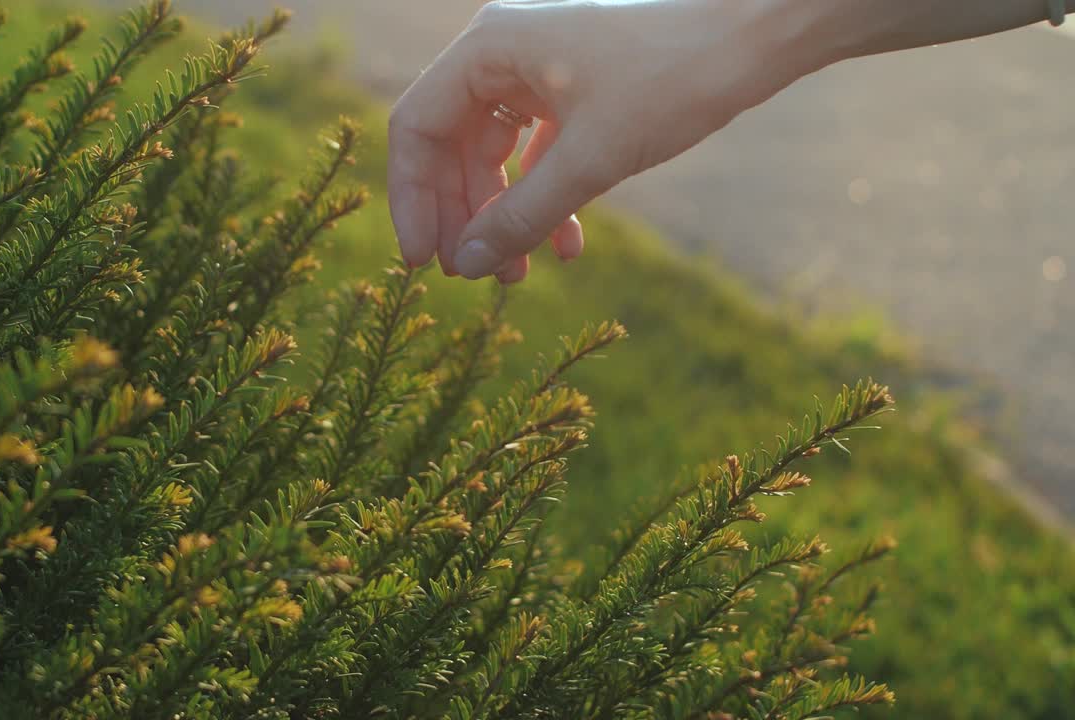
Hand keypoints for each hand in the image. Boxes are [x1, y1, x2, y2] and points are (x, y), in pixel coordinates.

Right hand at [387, 0, 830, 281]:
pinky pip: (538, 149)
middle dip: (465, 216)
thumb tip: (468, 264)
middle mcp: (505, 52)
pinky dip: (545, 196)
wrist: (759, 31)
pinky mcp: (575, 86)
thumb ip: (522, 214)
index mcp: (489, 48)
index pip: (417, 127)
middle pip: (452, 145)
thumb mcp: (592, 157)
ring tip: (520, 274)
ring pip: (495, 153)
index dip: (413, 200)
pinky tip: (567, 246)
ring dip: (505, 215)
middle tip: (476, 276)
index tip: (426, 261)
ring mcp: (540, 67)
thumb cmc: (675, 75)